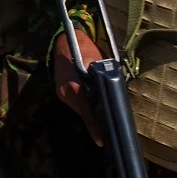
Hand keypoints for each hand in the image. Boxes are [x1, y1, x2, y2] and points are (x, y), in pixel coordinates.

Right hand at [54, 29, 102, 144]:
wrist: (62, 38)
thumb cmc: (81, 46)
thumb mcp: (96, 59)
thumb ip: (103, 76)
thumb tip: (114, 93)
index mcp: (73, 86)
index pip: (86, 111)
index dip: (95, 126)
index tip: (101, 139)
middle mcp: (65, 93)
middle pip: (83, 113)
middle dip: (96, 122)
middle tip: (110, 133)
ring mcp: (62, 93)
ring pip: (80, 109)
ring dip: (91, 114)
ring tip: (105, 123)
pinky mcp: (62, 92)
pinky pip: (76, 104)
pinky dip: (86, 107)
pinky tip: (95, 108)